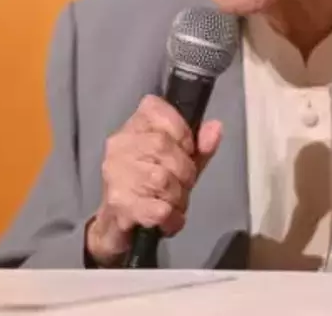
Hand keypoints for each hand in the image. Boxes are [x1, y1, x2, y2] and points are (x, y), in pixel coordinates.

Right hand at [85, 94, 221, 266]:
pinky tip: (169, 219)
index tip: (188, 150)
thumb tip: (215, 127)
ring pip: (162, 179)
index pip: (157, 108)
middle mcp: (120, 144)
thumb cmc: (151, 185)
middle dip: (184, 169)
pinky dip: (172, 217)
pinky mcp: (119, 204)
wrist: (116, 223)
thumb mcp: (180, 160)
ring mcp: (116, 173)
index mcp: (135, 126)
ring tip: (175, 202)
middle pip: (162, 145)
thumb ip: (200, 145)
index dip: (181, 131)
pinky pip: (158, 208)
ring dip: (178, 197)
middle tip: (184, 183)